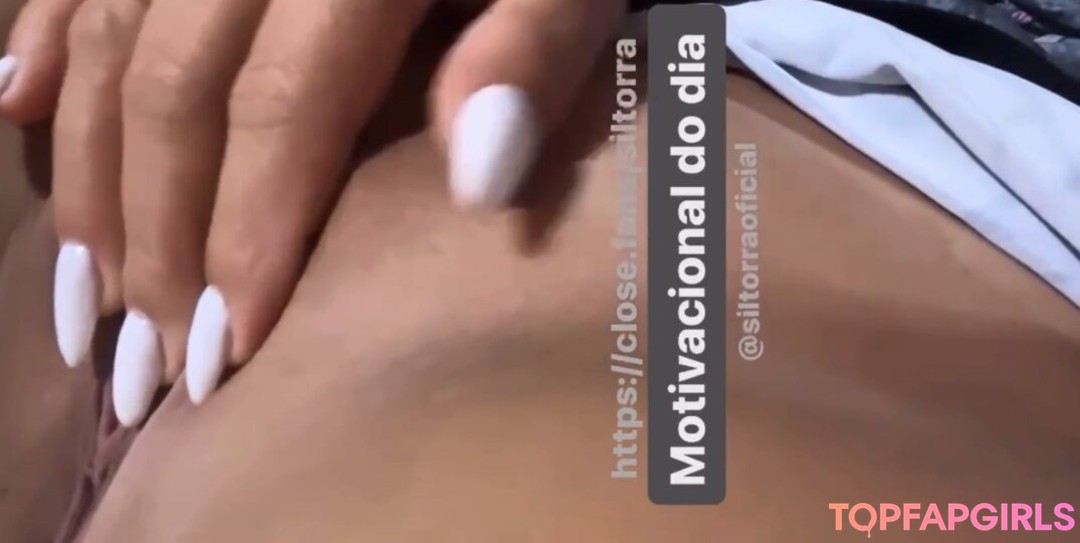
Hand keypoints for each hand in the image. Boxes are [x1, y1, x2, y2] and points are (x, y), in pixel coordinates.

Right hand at [0, 0, 627, 424]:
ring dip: (91, 176)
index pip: (280, 110)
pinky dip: (49, 39)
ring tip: (87, 295)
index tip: (224, 354)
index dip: (246, 235)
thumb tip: (478, 180)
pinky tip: (19, 109)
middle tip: (145, 365)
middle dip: (156, 238)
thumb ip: (532, 50)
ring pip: (113, 42)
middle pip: (176, 91)